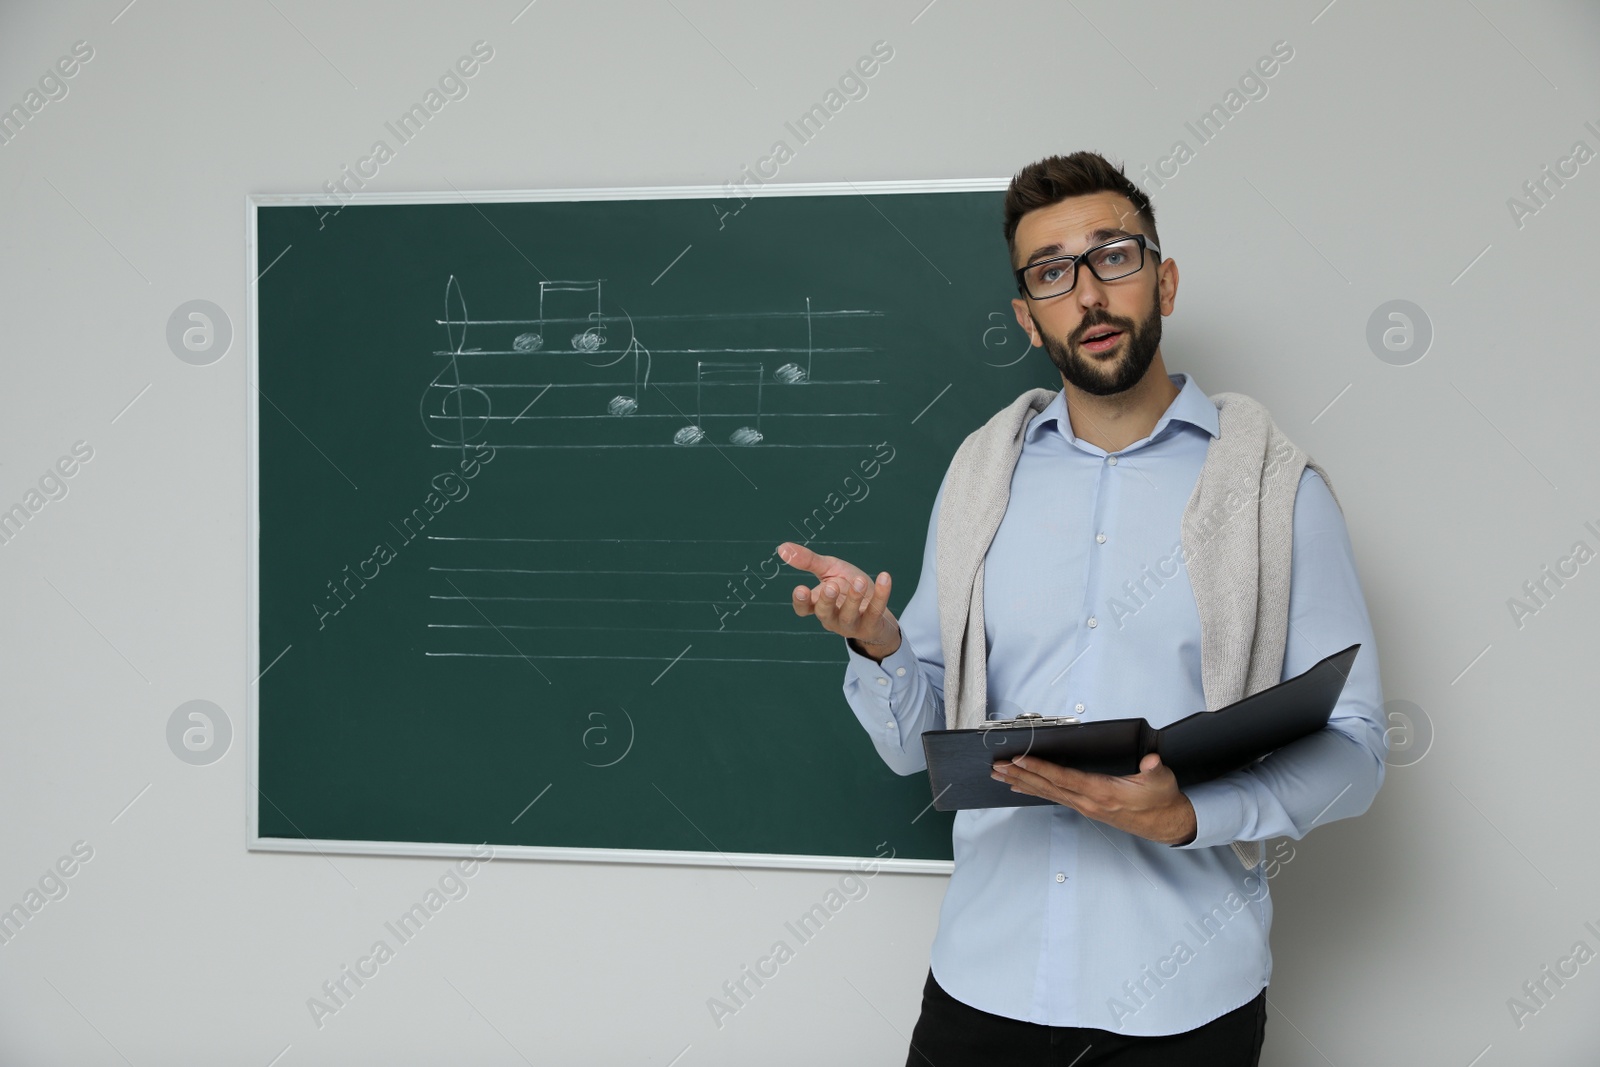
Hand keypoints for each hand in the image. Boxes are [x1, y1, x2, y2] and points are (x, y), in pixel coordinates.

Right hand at [777, 541, 899, 651]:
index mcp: (818, 603)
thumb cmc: (848, 585)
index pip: (803, 608)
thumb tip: (782, 548)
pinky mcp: (873, 624)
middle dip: (827, 600)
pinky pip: (876, 610)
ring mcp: (852, 623)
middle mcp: (832, 617)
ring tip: (858, 581)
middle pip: (824, 613)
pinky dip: (881, 594)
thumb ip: (808, 560)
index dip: (800, 602)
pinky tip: (884, 577)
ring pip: (849, 616)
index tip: (801, 589)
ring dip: (853, 598)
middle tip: (832, 586)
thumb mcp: (829, 569)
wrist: (875, 603)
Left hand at [991, 752, 1197, 845]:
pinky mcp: (1085, 807)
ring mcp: (1084, 807)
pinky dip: (1034, 790)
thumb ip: (1154, 770)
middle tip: (996, 766)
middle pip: (1047, 787)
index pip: (1064, 778)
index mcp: (1102, 792)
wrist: (1165, 823)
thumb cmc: (1160, 799)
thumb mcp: (1161, 780)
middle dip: (1019, 775)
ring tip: (999, 775)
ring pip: (1046, 793)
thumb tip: (1151, 761)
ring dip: (1021, 783)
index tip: (1019, 759)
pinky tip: (1019, 787)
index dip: (1040, 768)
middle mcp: (1088, 802)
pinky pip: (1053, 798)